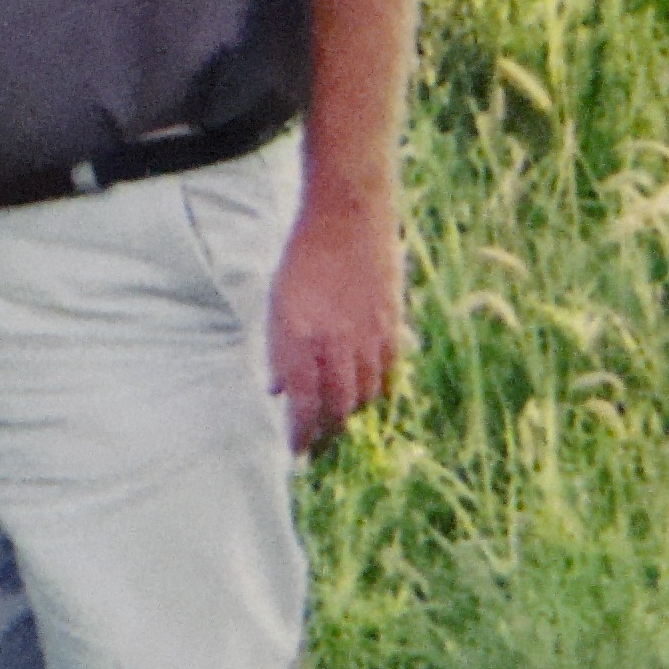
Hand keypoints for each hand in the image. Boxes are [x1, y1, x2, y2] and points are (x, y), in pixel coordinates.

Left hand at [267, 189, 406, 450]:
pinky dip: (376, 389)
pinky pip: (388, 373)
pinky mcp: (393, 326)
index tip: (295, 450)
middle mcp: (338, 346)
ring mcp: (369, 337)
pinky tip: (365, 392)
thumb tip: (276, 389)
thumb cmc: (303, 258)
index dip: (300, 434)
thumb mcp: (276, 303)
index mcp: (303, 341)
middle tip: (316, 443)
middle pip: (338, 409)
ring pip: (365, 395)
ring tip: (336, 419)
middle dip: (325, 432)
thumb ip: (277, 350)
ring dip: (349, 412)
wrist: (348, 218)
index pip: (303, 406)